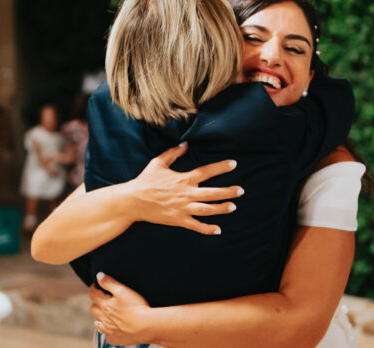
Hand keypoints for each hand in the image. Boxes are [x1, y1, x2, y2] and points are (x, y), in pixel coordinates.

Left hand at [90, 272, 151, 345]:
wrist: (146, 327)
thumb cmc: (136, 307)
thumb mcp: (123, 290)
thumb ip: (109, 282)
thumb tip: (99, 276)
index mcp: (105, 305)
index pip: (93, 295)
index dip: (93, 288)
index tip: (96, 286)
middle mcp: (104, 318)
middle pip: (93, 309)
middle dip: (96, 302)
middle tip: (102, 299)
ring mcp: (109, 330)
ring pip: (98, 323)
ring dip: (99, 317)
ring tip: (106, 314)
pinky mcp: (116, 339)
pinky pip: (107, 336)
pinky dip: (108, 332)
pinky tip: (113, 328)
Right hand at [126, 142, 242, 234]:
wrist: (133, 201)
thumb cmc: (145, 181)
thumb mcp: (158, 163)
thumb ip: (173, 153)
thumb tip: (185, 144)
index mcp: (183, 179)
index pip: (206, 171)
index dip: (221, 167)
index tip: (234, 164)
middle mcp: (186, 194)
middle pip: (212, 193)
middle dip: (228, 192)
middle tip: (241, 191)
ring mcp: (183, 208)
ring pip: (207, 210)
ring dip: (221, 208)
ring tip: (233, 207)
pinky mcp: (178, 220)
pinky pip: (196, 225)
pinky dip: (207, 229)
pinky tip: (218, 230)